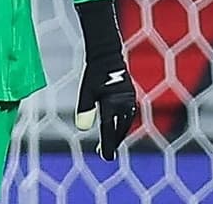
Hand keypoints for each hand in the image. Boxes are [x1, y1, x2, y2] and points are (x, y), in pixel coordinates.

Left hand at [73, 0, 138, 160]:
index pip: (109, 129)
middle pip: (119, 129)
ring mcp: (130, 99)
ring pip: (125, 123)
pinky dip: (122, 123)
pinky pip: (128, 115)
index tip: (105, 157)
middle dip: (112, 142)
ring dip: (118, 134)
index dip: (107, 145)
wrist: (108, 54)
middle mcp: (124, 102)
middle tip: (104, 155)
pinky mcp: (131, 96)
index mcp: (112, 101)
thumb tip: (81, 129)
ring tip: (110, 144)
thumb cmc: (94, 73)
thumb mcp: (86, 91)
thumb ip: (85, 109)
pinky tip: (116, 128)